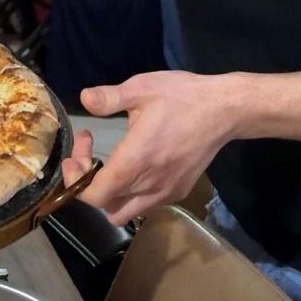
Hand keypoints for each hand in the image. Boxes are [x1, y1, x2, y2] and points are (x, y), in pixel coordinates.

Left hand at [60, 71, 239, 223]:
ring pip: (125, 211)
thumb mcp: (142, 88)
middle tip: (89, 154)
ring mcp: (166, 192)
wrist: (224, 110)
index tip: (78, 150)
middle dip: (89, 184)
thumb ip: (110, 97)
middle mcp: (149, 185)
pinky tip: (134, 165)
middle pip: (106, 206)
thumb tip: (85, 99)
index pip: (94, 196)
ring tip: (110, 162)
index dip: (76, 179)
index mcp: (136, 162)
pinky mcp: (179, 191)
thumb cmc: (182, 97)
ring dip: (110, 194)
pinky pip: (145, 205)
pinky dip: (130, 194)